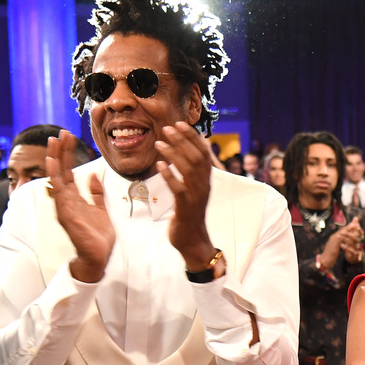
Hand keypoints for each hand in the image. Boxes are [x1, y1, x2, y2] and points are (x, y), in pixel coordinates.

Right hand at [46, 131, 114, 282]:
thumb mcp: (101, 209)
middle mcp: (66, 200)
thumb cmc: (98, 236)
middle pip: (60, 171)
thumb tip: (94, 176)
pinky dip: (54, 176)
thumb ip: (96, 193)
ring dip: (55, 158)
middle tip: (60, 133)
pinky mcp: (65, 213)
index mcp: (75, 198)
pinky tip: (52, 162)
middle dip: (60, 151)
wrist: (98, 256)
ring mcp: (64, 206)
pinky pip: (58, 192)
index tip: (69, 137)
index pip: (69, 172)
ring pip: (56, 177)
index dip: (68, 155)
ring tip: (54, 141)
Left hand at [155, 122, 214, 268]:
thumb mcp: (192, 191)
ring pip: (188, 169)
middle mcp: (204, 185)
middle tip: (168, 128)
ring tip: (159, 143)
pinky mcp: (185, 207)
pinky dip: (169, 175)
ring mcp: (196, 196)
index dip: (193, 137)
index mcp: (206, 180)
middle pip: (196, 157)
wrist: (193, 241)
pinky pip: (178, 188)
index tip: (181, 124)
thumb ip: (190, 174)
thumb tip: (185, 154)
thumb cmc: (189, 214)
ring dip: (174, 153)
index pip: (203, 152)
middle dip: (183, 140)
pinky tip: (159, 165)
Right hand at [320, 217, 363, 267]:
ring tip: (355, 226)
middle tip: (356, 221)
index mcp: (334, 238)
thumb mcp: (334, 248)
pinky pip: (341, 239)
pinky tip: (351, 234)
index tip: (354, 224)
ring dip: (349, 229)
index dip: (348, 227)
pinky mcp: (334, 244)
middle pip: (342, 230)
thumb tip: (341, 241)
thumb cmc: (329, 256)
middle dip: (349, 226)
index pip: (342, 231)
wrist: (324, 261)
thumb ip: (338, 244)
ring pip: (342, 232)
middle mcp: (333, 237)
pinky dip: (346, 235)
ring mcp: (333, 240)